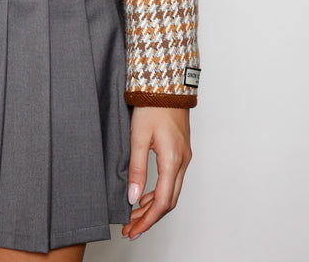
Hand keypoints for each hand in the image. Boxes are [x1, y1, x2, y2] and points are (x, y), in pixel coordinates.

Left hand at [122, 106, 191, 239]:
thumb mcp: (138, 136)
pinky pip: (173, 180)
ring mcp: (184, 157)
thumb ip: (137, 168)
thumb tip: (133, 197)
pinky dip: (159, 192)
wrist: (167, 84)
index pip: (162, 202)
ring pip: (171, 192)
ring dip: (153, 206)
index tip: (133, 230)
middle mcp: (183, 162)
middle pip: (169, 201)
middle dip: (149, 218)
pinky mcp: (181, 151)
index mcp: (173, 160)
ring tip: (134, 215)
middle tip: (131, 228)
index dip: (147, 220)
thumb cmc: (152, 106)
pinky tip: (145, 195)